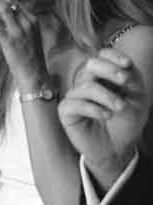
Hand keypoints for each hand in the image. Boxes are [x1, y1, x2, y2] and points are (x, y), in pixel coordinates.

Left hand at [0, 0, 45, 89]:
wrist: (34, 74)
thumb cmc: (31, 57)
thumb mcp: (31, 36)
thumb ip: (23, 25)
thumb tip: (13, 16)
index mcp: (33, 21)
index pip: (17, 3)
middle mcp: (28, 23)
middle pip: (10, 3)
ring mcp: (19, 31)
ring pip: (3, 10)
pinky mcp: (9, 41)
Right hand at [57, 50, 150, 182]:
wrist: (118, 149)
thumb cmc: (127, 122)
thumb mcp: (138, 99)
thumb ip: (133, 79)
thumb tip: (124, 67)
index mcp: (105, 76)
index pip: (103, 55)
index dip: (113, 56)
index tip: (127, 64)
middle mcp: (88, 83)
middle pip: (91, 65)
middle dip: (109, 70)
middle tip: (125, 81)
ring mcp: (76, 96)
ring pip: (86, 86)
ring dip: (107, 96)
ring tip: (120, 108)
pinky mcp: (67, 111)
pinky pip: (75, 104)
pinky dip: (93, 108)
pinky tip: (107, 115)